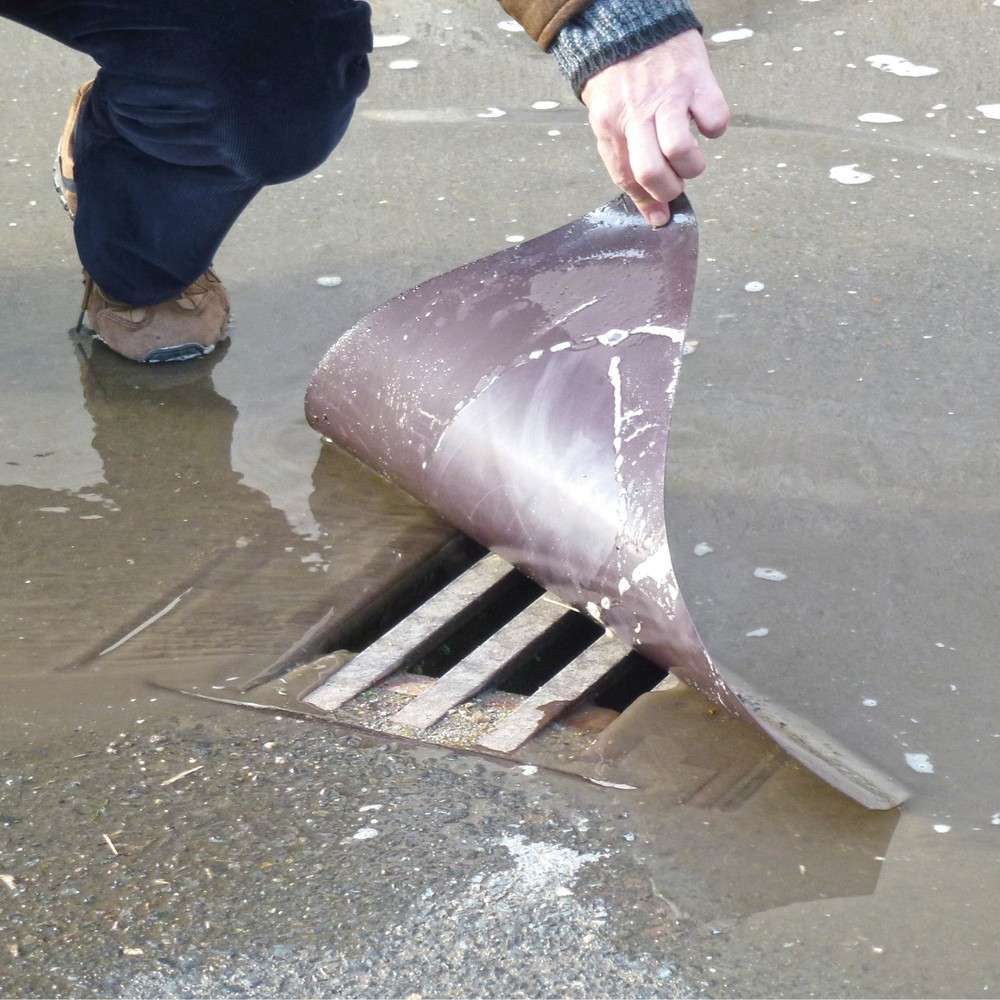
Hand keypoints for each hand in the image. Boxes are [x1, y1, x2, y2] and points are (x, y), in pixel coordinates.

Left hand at [580, 29, 728, 225]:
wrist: (631, 25)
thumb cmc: (620, 80)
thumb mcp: (610, 118)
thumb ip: (625, 159)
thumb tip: (653, 209)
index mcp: (611, 126)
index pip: (626, 176)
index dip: (645, 201)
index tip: (661, 216)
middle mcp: (637, 113)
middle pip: (650, 170)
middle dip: (668, 189)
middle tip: (677, 184)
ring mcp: (667, 96)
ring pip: (680, 150)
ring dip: (692, 167)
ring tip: (691, 160)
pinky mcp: (696, 79)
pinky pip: (715, 118)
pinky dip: (715, 129)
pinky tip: (705, 122)